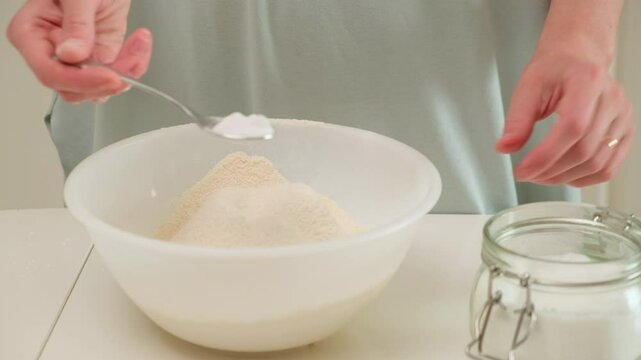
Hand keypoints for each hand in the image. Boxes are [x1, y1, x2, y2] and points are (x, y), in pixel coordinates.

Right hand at [6, 0, 152, 102]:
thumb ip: (76, 23)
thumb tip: (71, 54)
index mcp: (31, 34)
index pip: (49, 72)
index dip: (79, 81)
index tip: (109, 76)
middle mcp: (51, 52)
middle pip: (72, 89)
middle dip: (104, 82)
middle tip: (129, 63)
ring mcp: (77, 59)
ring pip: (96, 90)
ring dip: (124, 74)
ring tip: (139, 44)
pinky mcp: (100, 59)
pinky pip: (115, 77)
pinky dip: (133, 67)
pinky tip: (139, 44)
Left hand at [496, 48, 634, 186]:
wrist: (578, 58)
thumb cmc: (554, 69)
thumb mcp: (527, 87)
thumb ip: (517, 119)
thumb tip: (505, 148)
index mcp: (587, 82)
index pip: (572, 128)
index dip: (545, 156)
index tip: (522, 170)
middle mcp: (611, 100)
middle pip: (584, 151)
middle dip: (550, 171)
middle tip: (527, 174)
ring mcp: (622, 117)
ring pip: (597, 164)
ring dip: (564, 178)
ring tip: (540, 175)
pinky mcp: (625, 131)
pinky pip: (609, 167)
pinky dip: (584, 179)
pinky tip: (563, 175)